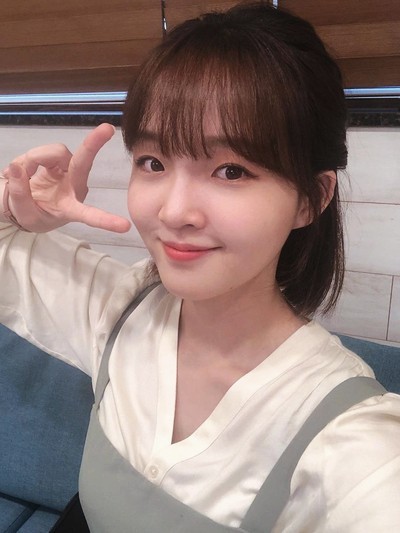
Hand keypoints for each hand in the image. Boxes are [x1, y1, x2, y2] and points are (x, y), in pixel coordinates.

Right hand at [2, 123, 130, 232]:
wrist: (24, 203)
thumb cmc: (31, 214)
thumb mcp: (22, 212)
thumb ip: (18, 193)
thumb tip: (15, 168)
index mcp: (70, 208)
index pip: (89, 215)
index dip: (105, 220)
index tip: (125, 226)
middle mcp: (74, 187)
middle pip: (83, 163)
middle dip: (93, 144)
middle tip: (107, 128)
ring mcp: (68, 171)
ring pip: (54, 152)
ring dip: (32, 160)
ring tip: (21, 176)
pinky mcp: (60, 161)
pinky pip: (45, 151)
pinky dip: (30, 159)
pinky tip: (25, 170)